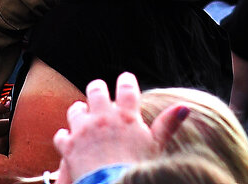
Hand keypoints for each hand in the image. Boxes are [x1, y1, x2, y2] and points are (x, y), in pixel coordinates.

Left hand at [51, 72, 188, 183]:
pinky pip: (62, 135)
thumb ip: (168, 125)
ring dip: (79, 112)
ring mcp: (83, 130)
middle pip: (96, 90)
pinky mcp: (68, 145)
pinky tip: (69, 140)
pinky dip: (65, 137)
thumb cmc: (138, 169)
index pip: (126, 87)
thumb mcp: (156, 146)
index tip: (125, 78)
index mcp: (126, 116)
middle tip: (100, 92)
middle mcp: (102, 118)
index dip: (126, 80)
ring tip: (83, 114)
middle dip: (98, 89)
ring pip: (76, 110)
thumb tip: (185, 106)